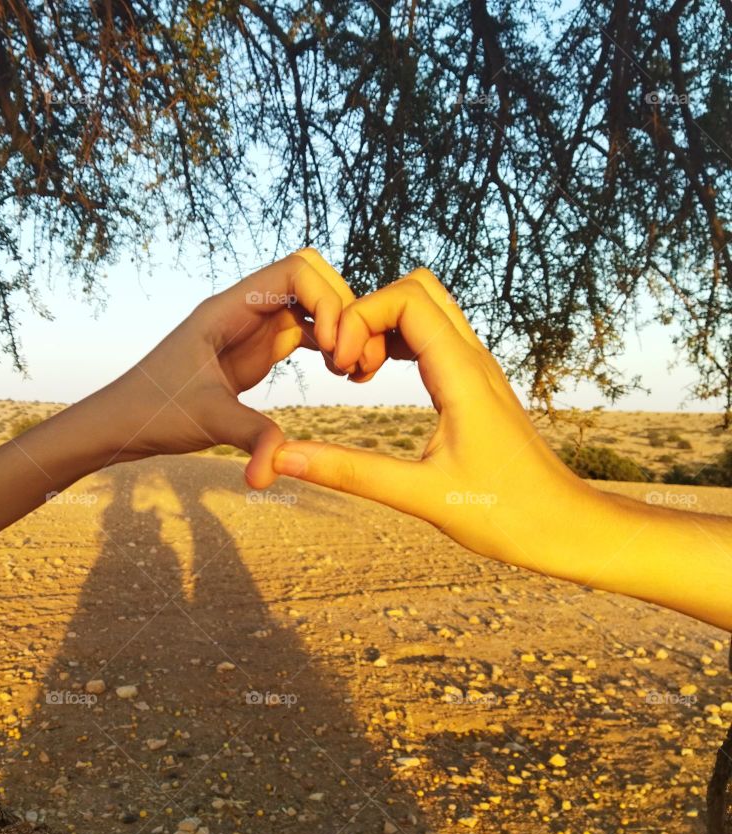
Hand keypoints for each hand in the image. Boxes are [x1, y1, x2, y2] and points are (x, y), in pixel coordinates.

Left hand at [104, 248, 358, 487]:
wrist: (123, 425)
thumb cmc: (152, 412)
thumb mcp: (208, 420)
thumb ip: (249, 437)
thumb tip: (271, 475)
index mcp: (228, 309)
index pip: (295, 270)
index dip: (326, 298)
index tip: (335, 346)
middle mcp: (243, 312)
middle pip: (311, 283)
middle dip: (342, 311)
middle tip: (351, 361)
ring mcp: (250, 332)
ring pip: (312, 309)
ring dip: (341, 329)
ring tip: (354, 370)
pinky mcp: (254, 355)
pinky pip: (303, 335)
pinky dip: (328, 347)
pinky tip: (343, 374)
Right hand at [271, 268, 603, 572]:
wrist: (566, 527)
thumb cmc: (506, 514)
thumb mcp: (420, 497)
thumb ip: (350, 473)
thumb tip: (284, 459)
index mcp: (462, 374)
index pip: (406, 299)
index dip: (361, 317)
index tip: (341, 366)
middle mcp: (474, 360)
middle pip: (416, 290)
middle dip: (369, 312)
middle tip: (347, 365)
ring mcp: (478, 370)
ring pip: (427, 311)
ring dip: (383, 327)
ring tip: (357, 374)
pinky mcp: (476, 387)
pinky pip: (433, 340)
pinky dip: (399, 345)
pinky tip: (378, 383)